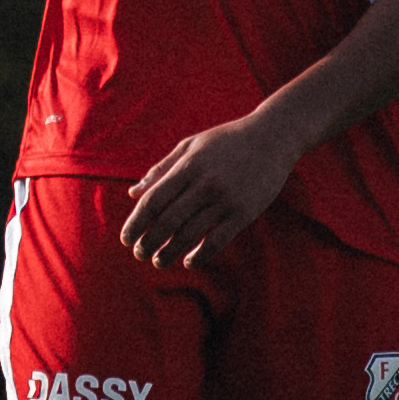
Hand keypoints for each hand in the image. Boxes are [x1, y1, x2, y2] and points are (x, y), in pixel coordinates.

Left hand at [119, 112, 297, 270]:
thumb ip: (161, 169)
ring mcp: (226, 199)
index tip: (125, 239)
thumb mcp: (190, 146)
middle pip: (168, 220)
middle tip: (139, 254)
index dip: (136, 222)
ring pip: (190, 234)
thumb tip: (132, 192)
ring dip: (170, 252)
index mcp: (188, 166)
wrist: (273, 137)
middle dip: (149, 242)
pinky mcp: (244, 212)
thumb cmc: (226, 141)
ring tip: (158, 262)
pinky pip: (218, 240)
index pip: (154, 200)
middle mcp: (205, 184)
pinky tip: (189, 261)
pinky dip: (201, 254)